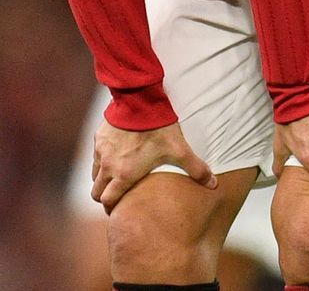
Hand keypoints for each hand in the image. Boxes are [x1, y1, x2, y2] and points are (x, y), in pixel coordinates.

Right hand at [91, 120, 215, 213]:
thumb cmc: (159, 128)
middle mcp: (108, 165)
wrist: (140, 100)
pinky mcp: (99, 137)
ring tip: (116, 175)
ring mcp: (101, 151)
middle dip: (104, 196)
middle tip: (116, 195)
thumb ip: (196, 169)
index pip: (107, 201)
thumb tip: (214, 184)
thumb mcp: (180, 150)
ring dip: (103, 178)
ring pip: (94, 173)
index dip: (111, 208)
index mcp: (124, 174)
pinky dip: (102, 158)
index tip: (118, 209)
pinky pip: (96, 154)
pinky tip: (116, 153)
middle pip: (96, 191)